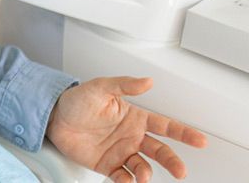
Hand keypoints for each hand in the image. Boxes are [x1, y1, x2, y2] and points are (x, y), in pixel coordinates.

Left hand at [46, 77, 206, 181]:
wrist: (54, 118)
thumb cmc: (77, 101)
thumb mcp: (99, 87)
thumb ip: (123, 85)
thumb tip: (147, 81)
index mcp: (135, 118)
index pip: (166, 126)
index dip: (184, 133)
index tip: (201, 140)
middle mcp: (132, 137)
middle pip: (160, 151)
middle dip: (172, 161)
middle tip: (181, 171)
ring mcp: (121, 152)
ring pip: (143, 167)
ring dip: (146, 173)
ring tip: (144, 176)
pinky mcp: (108, 165)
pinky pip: (122, 176)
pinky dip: (127, 181)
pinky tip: (128, 181)